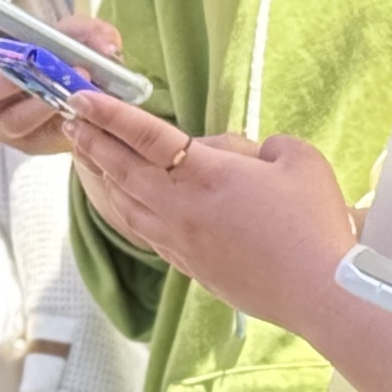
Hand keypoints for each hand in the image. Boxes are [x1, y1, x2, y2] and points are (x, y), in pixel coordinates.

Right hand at [0, 17, 121, 156]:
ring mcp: (1, 121)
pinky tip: (74, 99)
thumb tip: (104, 47)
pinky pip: (35, 131)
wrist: (87, 94)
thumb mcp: (73, 33)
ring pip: (6, 117)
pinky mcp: (26, 140)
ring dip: (33, 98)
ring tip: (61, 80)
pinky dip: (56, 111)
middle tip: (20, 61)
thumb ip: (87, 31)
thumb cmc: (62, 56)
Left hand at [60, 97, 354, 325]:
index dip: (110, 114)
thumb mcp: (296, 158)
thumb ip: (258, 146)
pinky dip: (124, 209)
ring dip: (101, 177)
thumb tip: (232, 156)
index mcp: (206, 174)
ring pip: (125, 204)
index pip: (146, 136)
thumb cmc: (314, 223)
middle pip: (121, 170)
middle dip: (93, 143)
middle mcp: (181, 208)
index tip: (82, 99)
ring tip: (86, 158)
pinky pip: (143, 230)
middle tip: (71, 122)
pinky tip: (123, 202)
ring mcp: (180, 240)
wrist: (319, 292)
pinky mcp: (188, 265)